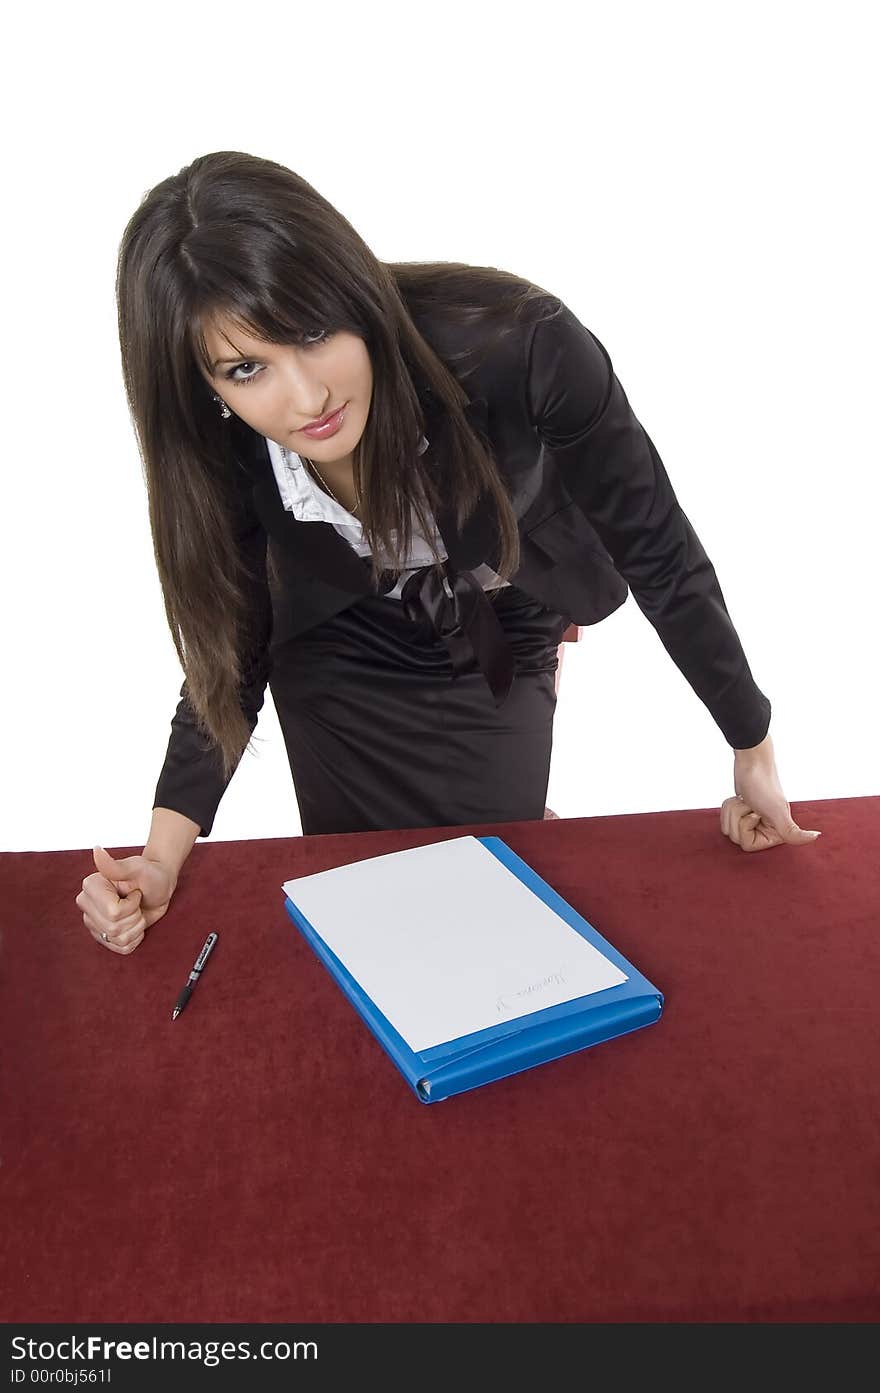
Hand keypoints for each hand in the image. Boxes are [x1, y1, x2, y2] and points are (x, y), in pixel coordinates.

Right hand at [75, 845, 176, 953]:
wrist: (158, 887)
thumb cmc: (149, 874)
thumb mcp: (136, 867)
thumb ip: (115, 865)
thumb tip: (96, 850)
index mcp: (90, 886)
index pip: (113, 912)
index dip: (131, 905)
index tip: (134, 892)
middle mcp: (86, 905)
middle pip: (114, 928)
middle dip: (135, 916)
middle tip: (137, 902)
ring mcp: (93, 923)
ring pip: (118, 939)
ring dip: (136, 927)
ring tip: (136, 911)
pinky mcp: (103, 936)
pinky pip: (121, 949)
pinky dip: (135, 939)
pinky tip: (135, 924)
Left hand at [721, 734, 821, 852]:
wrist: (751, 762)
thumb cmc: (764, 785)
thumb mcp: (778, 812)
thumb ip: (793, 831)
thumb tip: (817, 837)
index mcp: (776, 833)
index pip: (747, 845)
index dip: (746, 828)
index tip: (756, 813)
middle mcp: (765, 829)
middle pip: (735, 837)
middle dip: (737, 817)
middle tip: (750, 804)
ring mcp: (751, 821)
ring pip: (727, 828)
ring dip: (732, 809)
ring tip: (745, 800)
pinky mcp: (741, 812)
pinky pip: (724, 818)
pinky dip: (727, 806)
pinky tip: (739, 798)